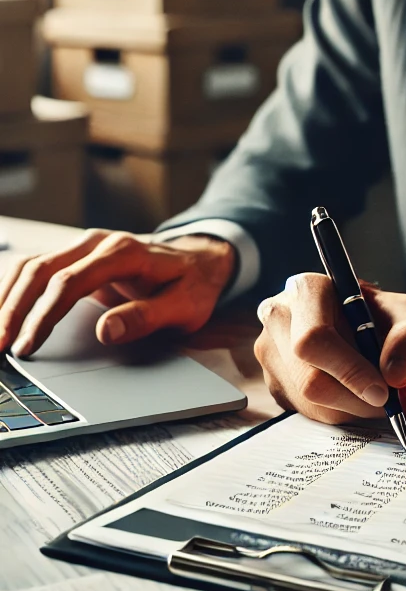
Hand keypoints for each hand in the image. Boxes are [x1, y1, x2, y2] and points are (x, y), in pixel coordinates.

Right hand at [0, 230, 236, 355]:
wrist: (200, 261)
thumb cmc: (193, 285)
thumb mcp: (185, 306)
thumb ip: (148, 316)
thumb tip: (107, 331)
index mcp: (125, 253)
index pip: (70, 281)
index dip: (44, 314)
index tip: (28, 345)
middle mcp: (99, 243)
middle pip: (41, 269)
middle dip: (13, 309)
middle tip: (0, 347)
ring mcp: (85, 247)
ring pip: (31, 266)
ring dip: (7, 299)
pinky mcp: (77, 257)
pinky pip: (35, 268)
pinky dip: (13, 289)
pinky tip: (2, 314)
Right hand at [254, 273, 405, 424]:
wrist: (353, 319)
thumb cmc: (374, 312)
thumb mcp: (404, 312)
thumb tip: (395, 375)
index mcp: (306, 290)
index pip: (314, 340)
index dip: (349, 372)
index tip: (382, 391)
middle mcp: (278, 319)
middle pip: (309, 379)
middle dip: (356, 400)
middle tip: (388, 402)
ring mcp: (271, 353)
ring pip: (309, 402)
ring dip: (352, 409)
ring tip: (379, 394)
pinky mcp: (274, 382)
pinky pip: (306, 412)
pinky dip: (341, 412)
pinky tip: (358, 396)